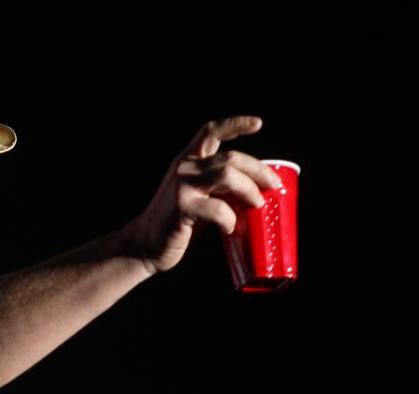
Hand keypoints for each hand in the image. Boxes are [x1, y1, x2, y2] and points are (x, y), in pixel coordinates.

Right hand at [129, 115, 283, 274]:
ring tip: (257, 204)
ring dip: (249, 190)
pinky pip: (217, 208)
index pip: (210, 131)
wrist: (145, 244)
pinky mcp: (181, 207)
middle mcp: (184, 168)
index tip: (257, 124)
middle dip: (258, 170)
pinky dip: (230, 219)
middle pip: (231, 157)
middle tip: (273, 185)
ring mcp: (181, 186)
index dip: (235, 124)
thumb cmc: (176, 223)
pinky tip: (229, 228)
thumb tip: (255, 188)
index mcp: (187, 161)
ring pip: (227, 175)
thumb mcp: (196, 195)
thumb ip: (217, 186)